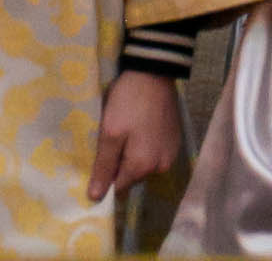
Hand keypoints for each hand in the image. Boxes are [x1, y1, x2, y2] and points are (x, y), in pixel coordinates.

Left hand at [89, 69, 181, 202]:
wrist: (154, 73)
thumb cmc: (128, 103)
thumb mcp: (110, 133)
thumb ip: (104, 167)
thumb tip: (96, 198)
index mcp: (143, 166)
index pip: (119, 187)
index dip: (107, 174)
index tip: (101, 155)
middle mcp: (161, 166)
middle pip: (133, 176)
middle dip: (121, 162)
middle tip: (113, 138)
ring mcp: (171, 152)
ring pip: (145, 164)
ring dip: (134, 154)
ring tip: (127, 130)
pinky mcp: (175, 139)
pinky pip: (155, 152)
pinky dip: (146, 144)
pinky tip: (141, 126)